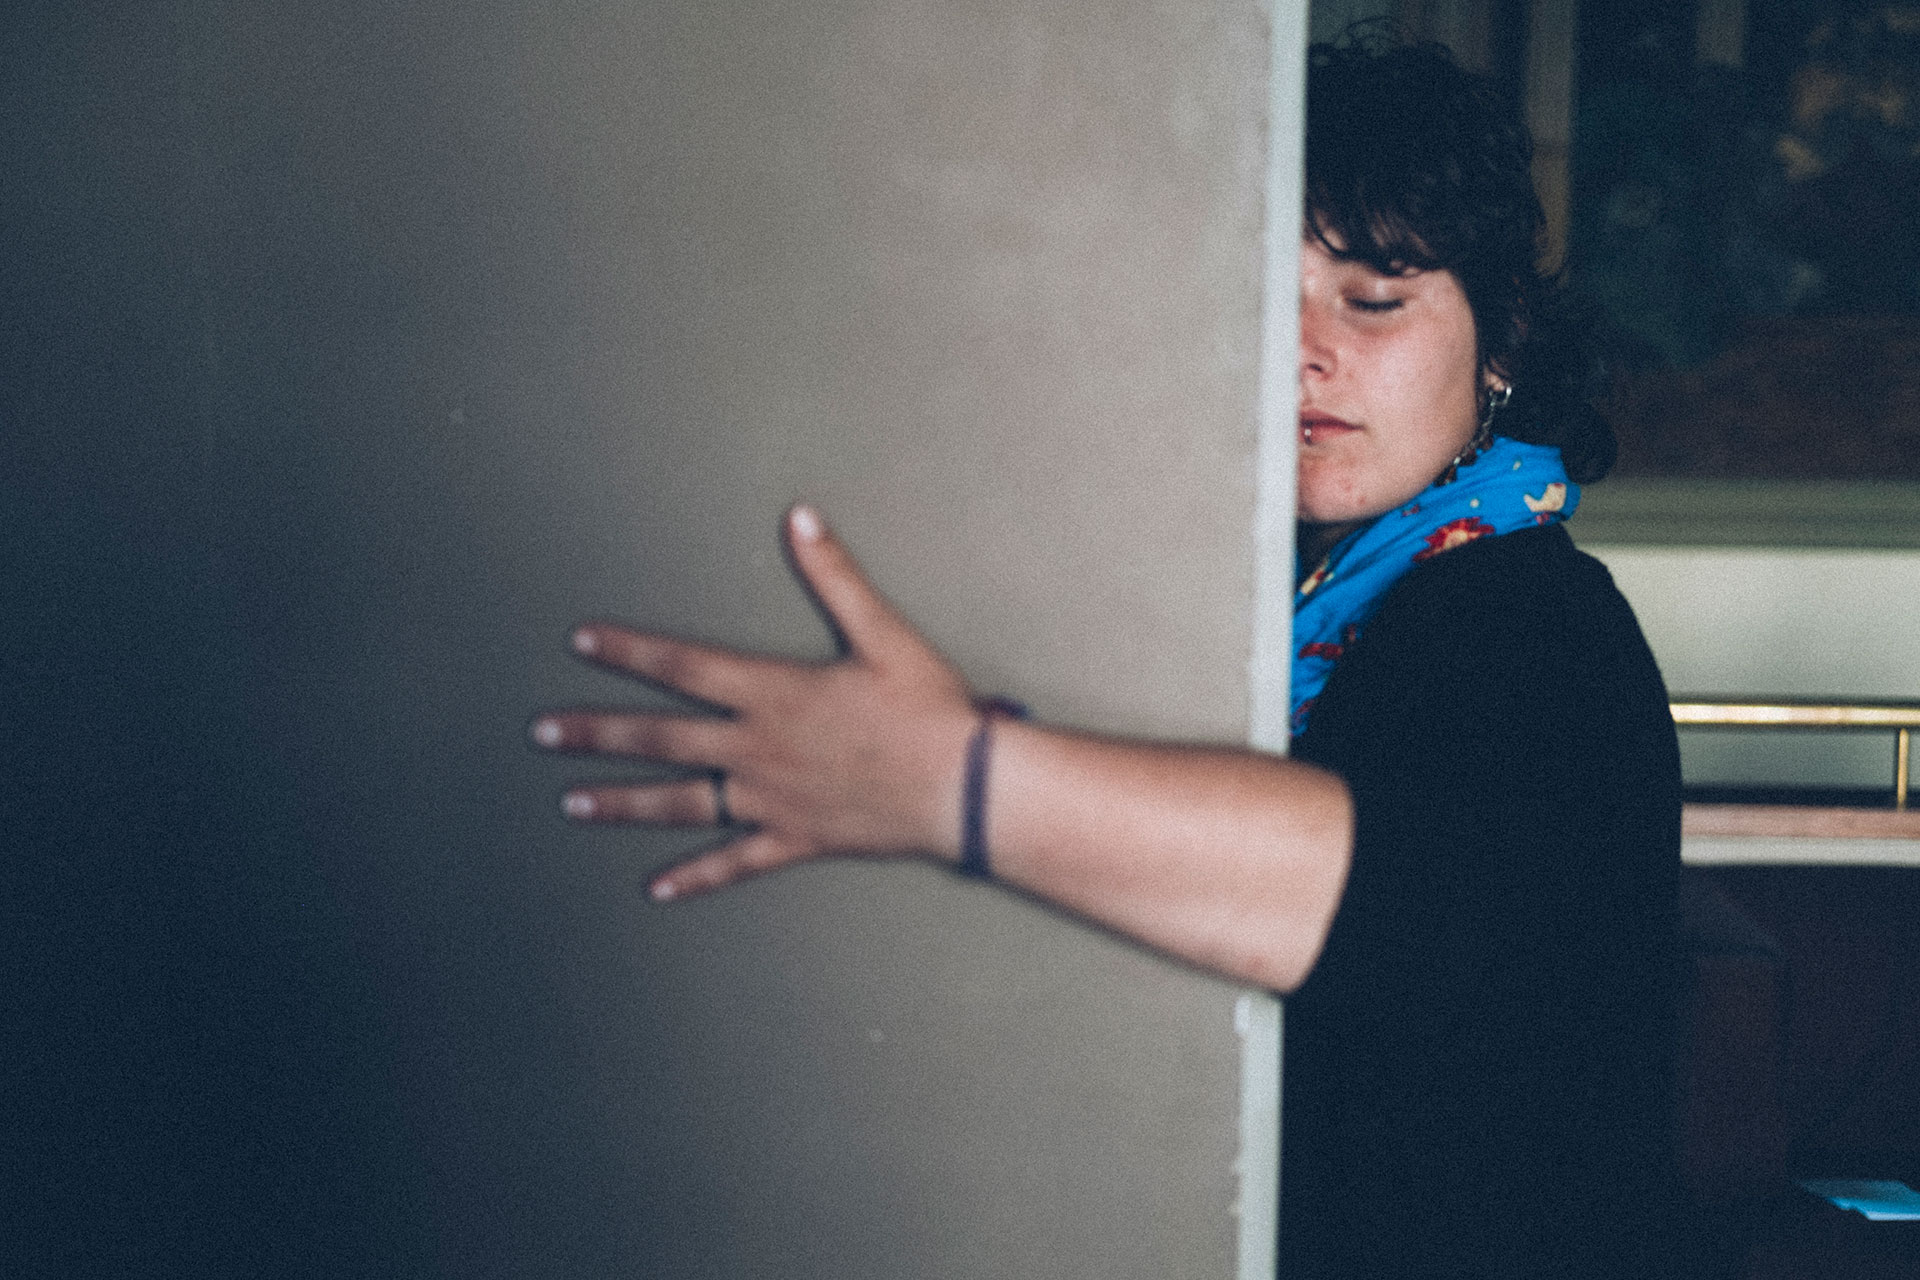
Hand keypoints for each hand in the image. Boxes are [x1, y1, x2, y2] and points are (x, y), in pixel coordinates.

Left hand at [531, 505, 978, 900]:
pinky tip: (657, 887)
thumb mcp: (883, 632)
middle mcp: (756, 748)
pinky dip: (694, 876)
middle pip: (658, 737)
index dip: (628, 650)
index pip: (681, 665)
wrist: (962, 787)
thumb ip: (834, 575)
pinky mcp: (794, 838)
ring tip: (572, 802)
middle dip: (595, 732)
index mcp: (771, 692)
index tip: (582, 641)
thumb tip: (799, 520)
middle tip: (541, 732)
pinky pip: (733, 862)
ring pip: (678, 801)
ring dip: (620, 801)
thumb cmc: (929, 709)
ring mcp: (769, 799)